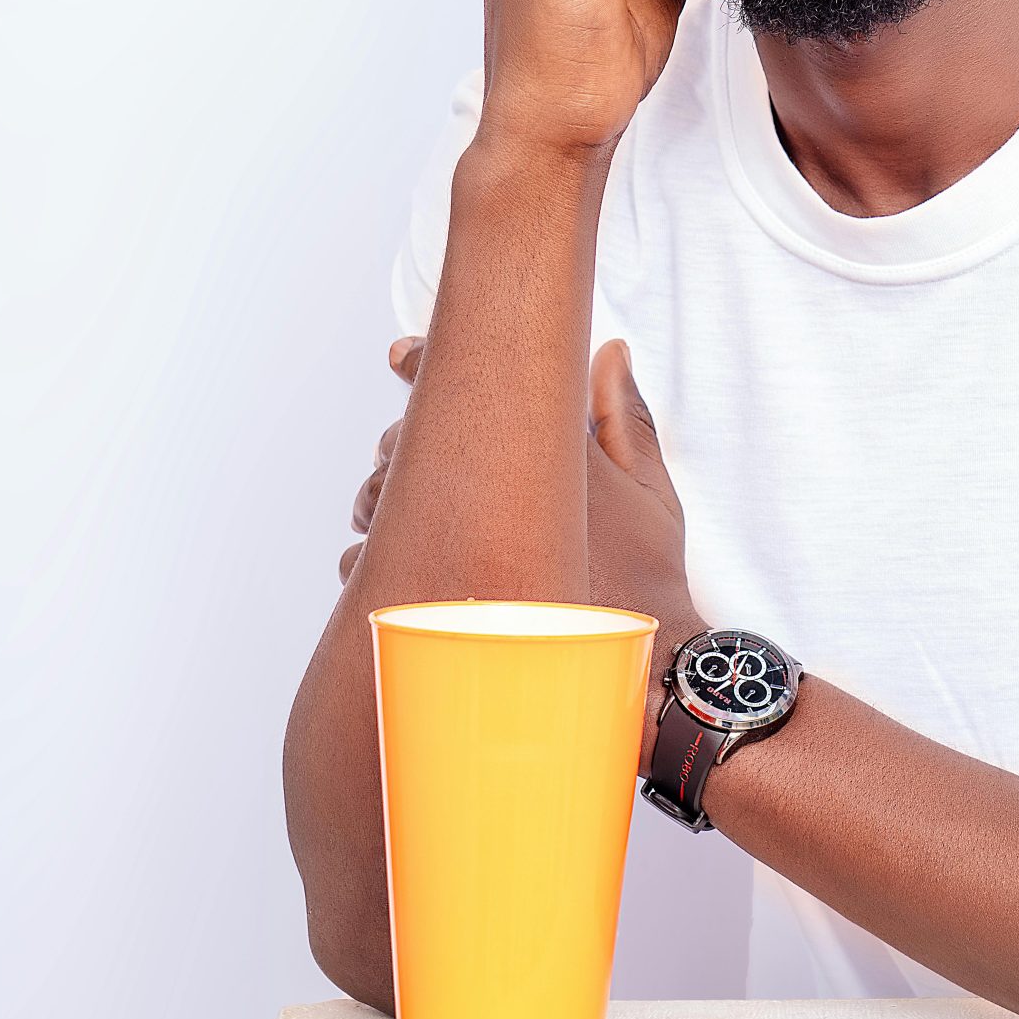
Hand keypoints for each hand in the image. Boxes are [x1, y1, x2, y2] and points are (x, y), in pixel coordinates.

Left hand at [339, 332, 703, 771]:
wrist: (646, 667)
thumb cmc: (650, 578)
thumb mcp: (650, 490)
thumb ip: (623, 416)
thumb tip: (611, 350)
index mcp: (544, 456)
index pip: (472, 390)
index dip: (426, 363)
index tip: (401, 355)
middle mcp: (500, 496)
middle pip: (413, 443)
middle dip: (403, 443)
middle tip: (402, 451)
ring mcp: (462, 552)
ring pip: (384, 502)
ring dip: (381, 500)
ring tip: (387, 511)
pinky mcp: (434, 602)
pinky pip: (368, 569)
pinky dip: (369, 560)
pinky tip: (389, 567)